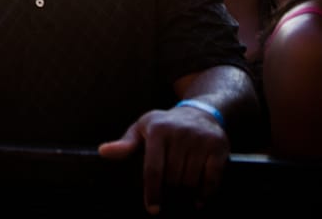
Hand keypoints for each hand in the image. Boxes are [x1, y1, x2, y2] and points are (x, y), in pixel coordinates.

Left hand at [97, 104, 228, 214]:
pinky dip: (205, 193)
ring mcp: (200, 140)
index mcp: (157, 130)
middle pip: (173, 178)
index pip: (153, 168)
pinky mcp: (217, 147)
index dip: (152, 192)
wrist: (201, 111)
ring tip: (181, 199)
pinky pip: (212, 178)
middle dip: (169, 193)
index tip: (152, 209)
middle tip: (168, 200)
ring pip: (191, 180)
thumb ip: (125, 143)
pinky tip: (198, 200)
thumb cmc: (166, 124)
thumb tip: (103, 152)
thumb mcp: (142, 128)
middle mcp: (179, 133)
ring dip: (186, 195)